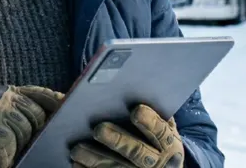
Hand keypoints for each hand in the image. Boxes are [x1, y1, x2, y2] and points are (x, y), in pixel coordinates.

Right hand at [0, 85, 64, 167]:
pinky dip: (6, 154)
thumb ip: (26, 112)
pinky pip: (7, 140)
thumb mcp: (7, 119)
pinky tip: (2, 159)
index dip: (55, 101)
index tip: (68, 107)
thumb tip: (59, 111)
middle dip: (34, 133)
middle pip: (36, 115)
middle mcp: (3, 96)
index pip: (40, 93)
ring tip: (8, 152)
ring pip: (23, 129)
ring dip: (19, 146)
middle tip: (22, 145)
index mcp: (10, 93)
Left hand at [70, 104, 184, 167]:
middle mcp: (157, 162)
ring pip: (117, 167)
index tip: (136, 111)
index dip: (150, 122)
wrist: (164, 167)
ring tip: (77, 148)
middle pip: (137, 152)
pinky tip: (76, 163)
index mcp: (169, 144)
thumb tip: (126, 86)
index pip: (161, 133)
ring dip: (96, 158)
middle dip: (117, 140)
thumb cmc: (158, 137)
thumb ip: (152, 109)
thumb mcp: (163, 125)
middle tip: (99, 129)